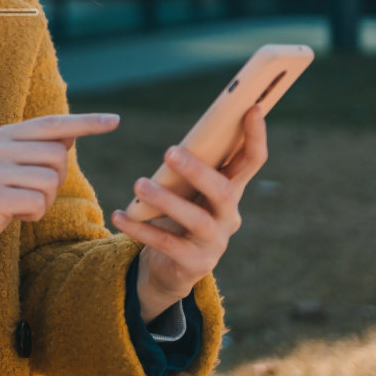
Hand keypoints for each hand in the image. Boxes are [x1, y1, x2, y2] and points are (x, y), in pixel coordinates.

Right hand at [0, 112, 119, 290]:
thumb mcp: (8, 171)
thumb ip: (35, 151)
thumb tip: (72, 133)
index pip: (50, 123)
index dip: (85, 122)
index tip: (114, 121)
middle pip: (57, 155)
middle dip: (55, 180)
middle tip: (30, 196)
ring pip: (50, 181)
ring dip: (43, 202)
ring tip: (17, 207)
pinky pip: (37, 203)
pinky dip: (33, 215)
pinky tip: (10, 218)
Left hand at [111, 106, 267, 321]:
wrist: (171, 268)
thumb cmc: (179, 216)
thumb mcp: (189, 191)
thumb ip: (192, 167)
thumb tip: (181, 135)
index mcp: (232, 191)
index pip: (252, 161)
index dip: (255, 136)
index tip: (251, 107)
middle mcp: (229, 216)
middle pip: (223, 191)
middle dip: (198, 171)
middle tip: (169, 151)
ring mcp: (214, 242)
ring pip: (196, 219)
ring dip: (166, 200)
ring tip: (139, 185)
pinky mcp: (194, 263)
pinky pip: (167, 244)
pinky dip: (141, 228)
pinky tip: (120, 216)